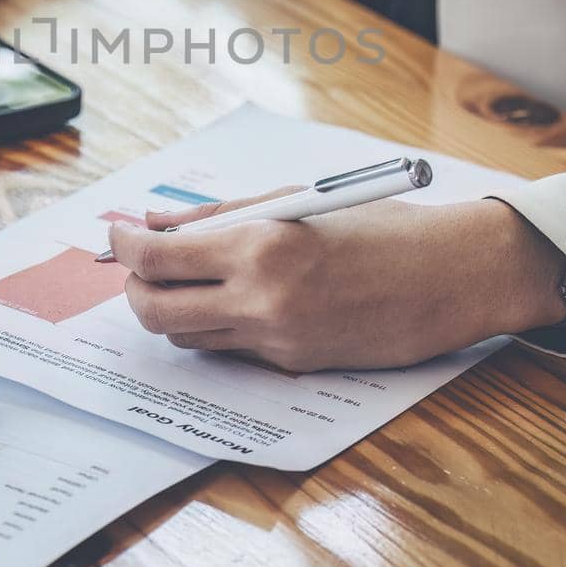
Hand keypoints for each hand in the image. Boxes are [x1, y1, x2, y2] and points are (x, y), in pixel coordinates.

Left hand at [106, 194, 565, 372]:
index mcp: (260, 246)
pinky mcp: (294, 365)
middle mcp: (261, 299)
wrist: (449, 276)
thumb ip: (219, 217)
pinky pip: (229, 350)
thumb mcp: (295, 202)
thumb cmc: (379, 225)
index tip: (116, 235)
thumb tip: (157, 224)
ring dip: (170, 309)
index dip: (124, 248)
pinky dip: (214, 325)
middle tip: (137, 265)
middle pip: (156, 309)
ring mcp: (276, 340)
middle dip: (134, 287)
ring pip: (187, 336)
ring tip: (182, 279)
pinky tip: (228, 298)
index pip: (157, 259)